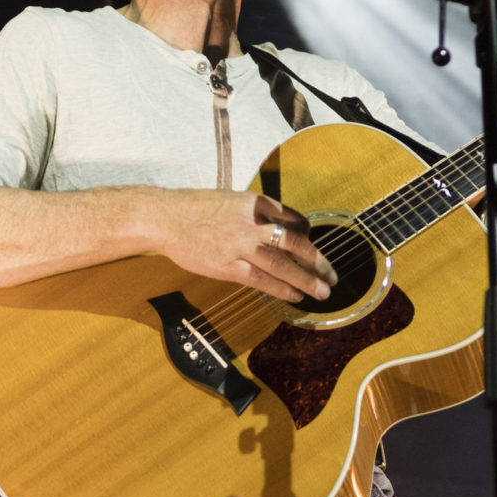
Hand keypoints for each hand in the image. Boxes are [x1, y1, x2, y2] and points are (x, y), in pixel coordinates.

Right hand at [154, 189, 336, 303]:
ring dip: (306, 279)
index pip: (292, 218)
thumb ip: (253, 213)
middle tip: (332, 274)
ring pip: (282, 264)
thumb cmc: (193, 208)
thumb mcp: (230, 200)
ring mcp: (241, 245)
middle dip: (317, 260)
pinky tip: (295, 296)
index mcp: (255, 203)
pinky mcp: (228, 265)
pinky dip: (281, 289)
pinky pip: (261, 279)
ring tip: (323, 291)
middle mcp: (252, 223)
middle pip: (294, 243)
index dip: (307, 233)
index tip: (312, 242)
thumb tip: (274, 228)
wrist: (164, 217)